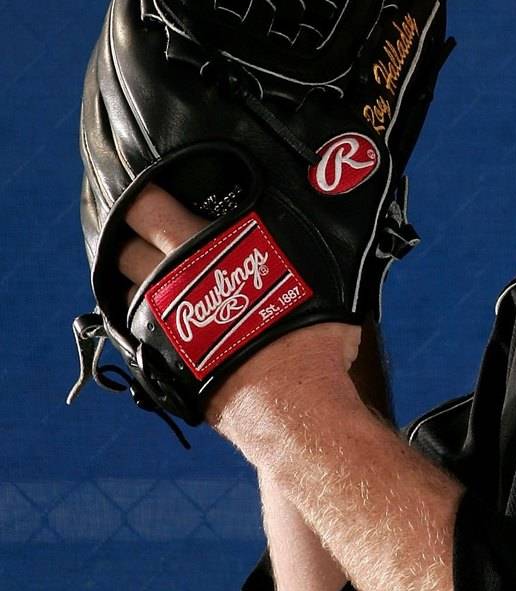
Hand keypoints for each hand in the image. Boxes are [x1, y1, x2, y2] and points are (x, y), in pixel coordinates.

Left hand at [121, 184, 360, 428]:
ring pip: (126, 291)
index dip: (143, 194)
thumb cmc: (307, 332)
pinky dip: (147, 325)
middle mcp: (168, 282)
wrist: (287, 400)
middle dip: (130, 240)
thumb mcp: (318, 272)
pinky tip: (169, 326)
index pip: (146, 205)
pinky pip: (139, 334)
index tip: (150, 190)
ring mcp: (159, 324)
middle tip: (150, 237)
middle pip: (122, 249)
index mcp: (199, 247)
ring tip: (162, 283)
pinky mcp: (161, 362)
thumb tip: (317, 236)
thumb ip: (297, 247)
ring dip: (137, 283)